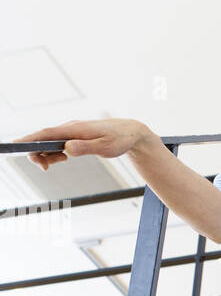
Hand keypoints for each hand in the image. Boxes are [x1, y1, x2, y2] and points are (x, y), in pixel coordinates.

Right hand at [12, 119, 152, 169]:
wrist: (130, 133)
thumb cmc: (119, 139)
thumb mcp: (104, 147)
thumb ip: (85, 148)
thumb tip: (66, 149)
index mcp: (75, 129)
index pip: (46, 133)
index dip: (29, 139)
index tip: (16, 145)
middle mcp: (70, 128)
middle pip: (43, 138)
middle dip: (36, 152)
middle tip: (44, 168)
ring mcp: (71, 132)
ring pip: (49, 142)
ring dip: (46, 154)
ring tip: (54, 164)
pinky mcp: (74, 136)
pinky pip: (57, 144)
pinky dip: (54, 152)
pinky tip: (60, 158)